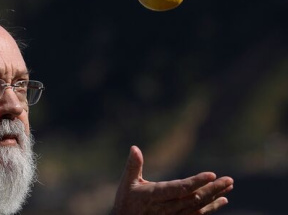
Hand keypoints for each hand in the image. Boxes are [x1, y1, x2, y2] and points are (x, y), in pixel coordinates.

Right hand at [113, 146, 233, 214]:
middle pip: (194, 198)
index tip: (212, 175)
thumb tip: (134, 148)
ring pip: (198, 207)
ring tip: (228, 187)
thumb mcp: (127, 182)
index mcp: (154, 195)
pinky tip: (221, 200)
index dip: (196, 182)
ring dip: (214, 197)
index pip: (179, 188)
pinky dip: (211, 208)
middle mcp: (166, 208)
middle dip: (212, 189)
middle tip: (229, 180)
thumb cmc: (126, 201)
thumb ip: (133, 165)